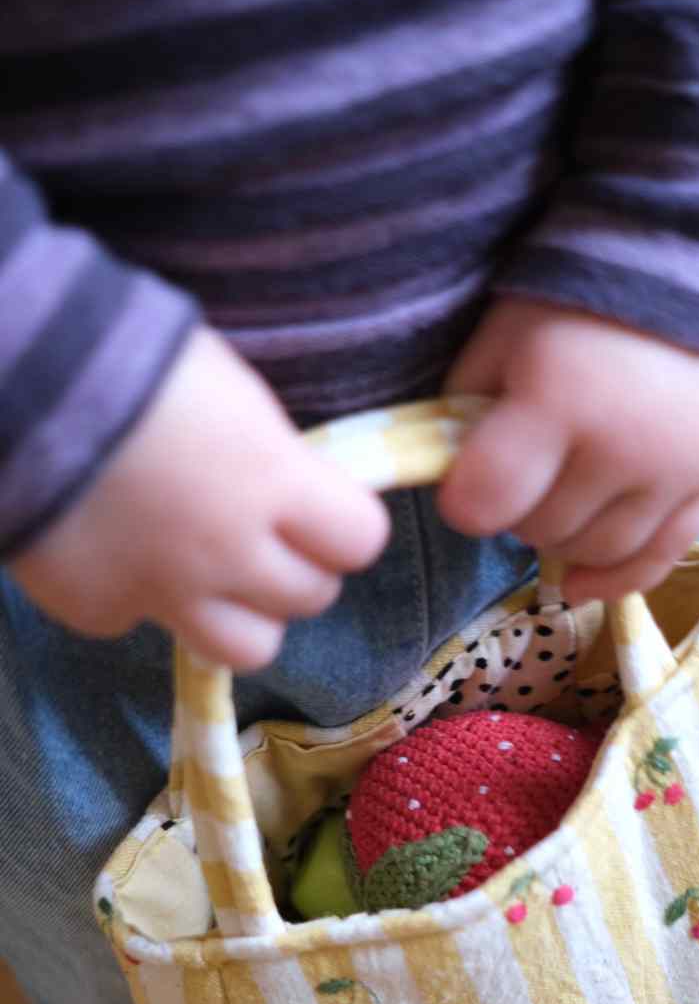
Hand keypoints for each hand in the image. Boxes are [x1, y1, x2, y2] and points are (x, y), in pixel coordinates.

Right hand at [9, 326, 389, 669]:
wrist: (16, 382)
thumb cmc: (132, 356)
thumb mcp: (231, 392)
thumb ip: (272, 456)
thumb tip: (289, 492)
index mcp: (273, 483)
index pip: (360, 541)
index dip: (343, 527)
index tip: (321, 511)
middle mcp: (229, 554)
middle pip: (308, 598)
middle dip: (295, 568)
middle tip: (262, 536)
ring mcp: (162, 594)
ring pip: (245, 647)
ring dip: (241, 614)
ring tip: (212, 574)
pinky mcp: (99, 611)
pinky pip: (144, 624)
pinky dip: (140, 598)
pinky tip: (115, 551)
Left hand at [438, 300, 698, 602]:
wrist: (685, 274)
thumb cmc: (571, 311)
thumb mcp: (499, 341)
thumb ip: (464, 411)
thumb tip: (446, 482)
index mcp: (560, 397)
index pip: (490, 499)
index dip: (466, 501)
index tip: (465, 488)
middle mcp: (623, 444)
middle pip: (542, 529)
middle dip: (517, 510)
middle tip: (521, 473)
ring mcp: (674, 470)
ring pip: (595, 552)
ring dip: (561, 539)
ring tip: (554, 497)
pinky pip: (657, 562)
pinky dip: (613, 580)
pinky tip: (578, 582)